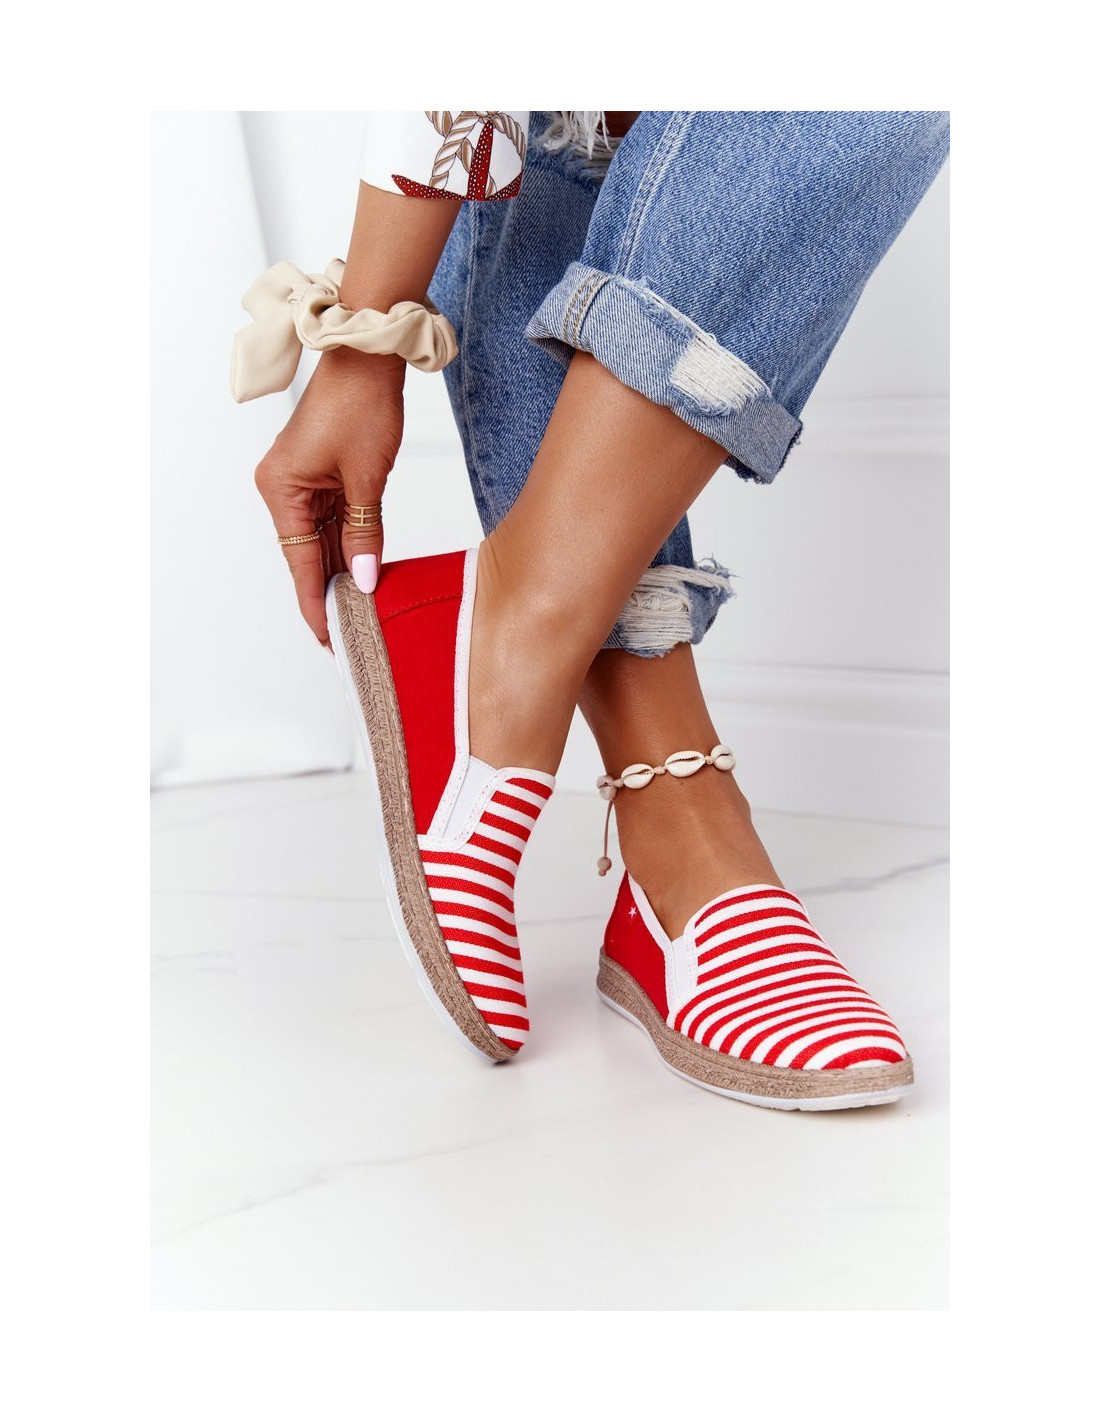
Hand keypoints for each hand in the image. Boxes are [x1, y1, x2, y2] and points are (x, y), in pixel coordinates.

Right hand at [254, 348, 404, 645]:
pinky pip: (331, 520)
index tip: (329, 639)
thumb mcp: (367, 479)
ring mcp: (300, 481)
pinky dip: (347, 544)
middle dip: (331, 592)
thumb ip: (364, 533)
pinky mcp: (318, 474)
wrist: (367, 356)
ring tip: (361, 610)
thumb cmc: (361, 404)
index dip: (316, 603)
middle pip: (307, 555)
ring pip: (321, 540)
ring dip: (342, 569)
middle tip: (352, 634)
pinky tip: (363, 570)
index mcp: (281, 491)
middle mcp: (282, 488)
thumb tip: (364, 581)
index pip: (300, 563)